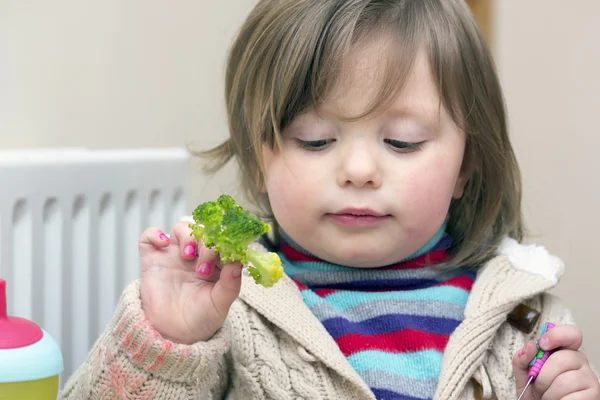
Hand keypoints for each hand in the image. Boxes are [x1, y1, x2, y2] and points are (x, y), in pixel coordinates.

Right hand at [138, 222, 242, 343]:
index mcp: (217, 262)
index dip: (226, 242)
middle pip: (203, 232)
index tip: (228, 251)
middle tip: (204, 268)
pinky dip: (154, 233)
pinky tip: (163, 243)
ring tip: (189, 255)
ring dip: (188, 236)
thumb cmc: (201, 318)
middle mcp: (196, 255)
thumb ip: (230, 284)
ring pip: (181, 228)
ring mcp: (174, 255)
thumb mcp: (220, 304)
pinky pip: (149, 236)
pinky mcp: (153, 259)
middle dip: (207, 245)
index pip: (223, 241)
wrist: (174, 335)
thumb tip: (238, 262)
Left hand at [513, 324, 599, 398]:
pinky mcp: (594, 394)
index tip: (542, 345)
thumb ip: (521, 359)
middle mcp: (580, 361)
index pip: (572, 334)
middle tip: (539, 386)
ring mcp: (589, 378)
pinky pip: (572, 397)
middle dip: (543, 377)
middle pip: (561, 359)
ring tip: (547, 396)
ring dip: (548, 393)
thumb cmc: (536, 392)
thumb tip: (531, 345)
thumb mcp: (524, 374)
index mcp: (564, 351)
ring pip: (564, 381)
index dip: (557, 335)